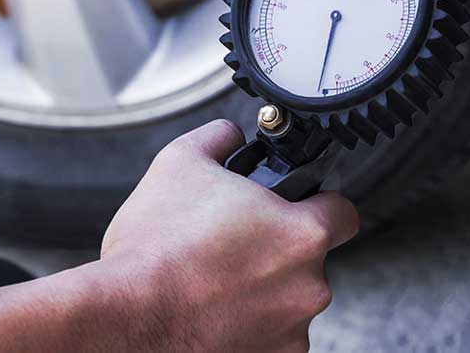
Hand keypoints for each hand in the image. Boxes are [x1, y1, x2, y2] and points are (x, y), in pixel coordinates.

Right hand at [102, 120, 358, 352]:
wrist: (124, 318)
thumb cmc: (154, 249)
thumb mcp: (179, 162)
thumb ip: (217, 138)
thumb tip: (228, 135)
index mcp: (299, 233)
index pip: (344, 213)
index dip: (321, 203)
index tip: (300, 206)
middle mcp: (306, 286)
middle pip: (310, 258)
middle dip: (277, 247)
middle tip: (234, 240)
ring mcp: (290, 330)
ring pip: (288, 298)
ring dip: (262, 286)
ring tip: (214, 276)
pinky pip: (271, 333)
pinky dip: (249, 322)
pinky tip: (212, 307)